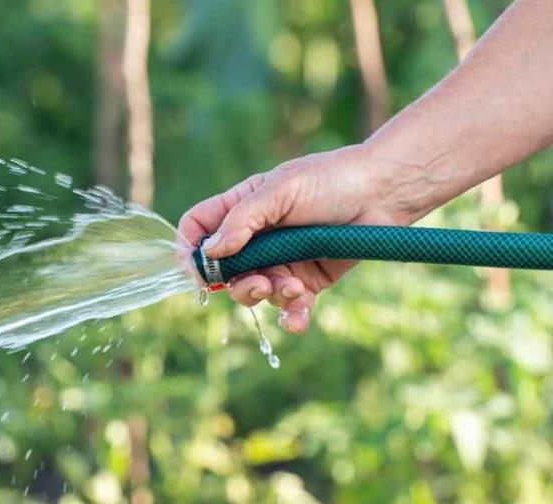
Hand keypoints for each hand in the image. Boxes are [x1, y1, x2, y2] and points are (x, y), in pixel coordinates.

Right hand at [178, 144, 417, 332]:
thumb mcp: (281, 191)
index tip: (198, 271)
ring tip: (296, 288)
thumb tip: (212, 252)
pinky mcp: (309, 281)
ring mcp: (282, 261)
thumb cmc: (330, 180)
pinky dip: (291, 317)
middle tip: (260, 284)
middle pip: (225, 272)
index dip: (191, 249)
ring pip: (256, 292)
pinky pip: (290, 308)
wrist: (383, 193)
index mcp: (243, 208)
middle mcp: (257, 238)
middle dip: (237, 285)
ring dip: (271, 295)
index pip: (199, 228)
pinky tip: (298, 320)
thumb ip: (243, 220)